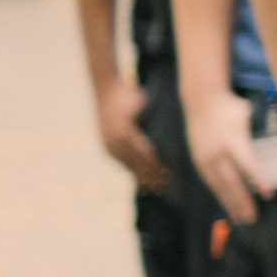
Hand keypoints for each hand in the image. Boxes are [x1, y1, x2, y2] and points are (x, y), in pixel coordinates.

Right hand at [94, 77, 170, 192]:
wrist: (106, 88)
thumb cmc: (130, 94)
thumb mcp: (143, 105)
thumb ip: (153, 121)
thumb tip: (170, 136)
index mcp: (126, 132)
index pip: (146, 154)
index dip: (157, 166)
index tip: (170, 175)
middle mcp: (115, 141)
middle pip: (136, 163)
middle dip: (151, 176)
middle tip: (165, 188)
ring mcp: (108, 144)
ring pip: (127, 165)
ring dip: (141, 177)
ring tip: (153, 189)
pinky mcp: (106, 144)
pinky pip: (120, 162)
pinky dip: (130, 171)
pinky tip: (139, 180)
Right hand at [185, 91, 270, 225]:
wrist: (201, 100)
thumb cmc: (230, 107)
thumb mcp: (248, 116)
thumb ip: (258, 133)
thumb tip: (275, 147)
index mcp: (233, 141)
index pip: (248, 164)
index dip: (259, 180)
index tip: (269, 194)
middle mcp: (217, 152)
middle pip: (232, 182)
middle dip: (243, 201)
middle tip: (254, 217)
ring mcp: (206, 158)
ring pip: (219, 186)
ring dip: (231, 203)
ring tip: (241, 218)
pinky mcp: (199, 161)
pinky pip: (210, 182)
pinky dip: (220, 195)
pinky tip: (227, 206)